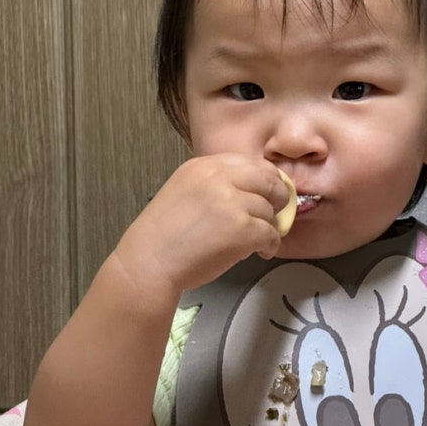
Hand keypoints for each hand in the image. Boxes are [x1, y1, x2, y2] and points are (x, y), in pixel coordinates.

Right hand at [112, 154, 290, 300]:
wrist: (149, 262)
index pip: (249, 163)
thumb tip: (250, 192)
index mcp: (202, 166)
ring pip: (269, 210)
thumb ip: (214, 185)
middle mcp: (219, 178)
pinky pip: (271, 234)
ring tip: (257, 241)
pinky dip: (270, 245)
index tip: (268, 192)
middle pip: (268, 180)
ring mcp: (232, 202)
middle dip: (277, 197)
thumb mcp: (184, 191)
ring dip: (268, 227)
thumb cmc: (163, 237)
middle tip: (276, 213)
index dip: (265, 179)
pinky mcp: (243, 229)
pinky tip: (260, 252)